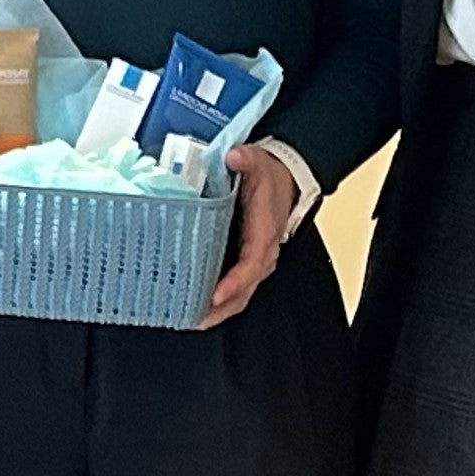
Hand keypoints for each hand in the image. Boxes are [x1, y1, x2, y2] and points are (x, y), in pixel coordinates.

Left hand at [196, 144, 298, 328]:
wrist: (287, 181)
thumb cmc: (271, 178)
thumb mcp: (260, 162)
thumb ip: (247, 159)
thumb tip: (235, 156)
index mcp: (264, 234)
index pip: (251, 265)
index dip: (234, 282)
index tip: (215, 295)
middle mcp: (261, 254)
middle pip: (242, 291)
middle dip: (219, 309)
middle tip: (192, 319)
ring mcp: (254, 262)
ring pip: (238, 295)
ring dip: (216, 310)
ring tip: (188, 319)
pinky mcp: (245, 262)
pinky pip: (233, 288)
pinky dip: (215, 301)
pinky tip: (193, 305)